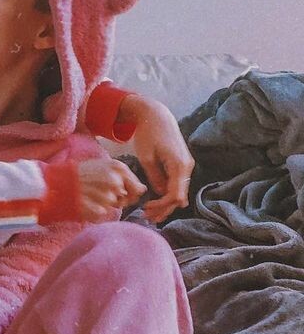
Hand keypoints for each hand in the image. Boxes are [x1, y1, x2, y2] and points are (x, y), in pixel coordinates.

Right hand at [77, 157, 145, 220]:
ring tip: (90, 196)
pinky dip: (96, 212)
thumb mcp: (103, 165)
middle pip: (127, 199)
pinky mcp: (99, 210)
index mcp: (118, 168)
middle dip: (118, 199)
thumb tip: (143, 189)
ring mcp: (107, 196)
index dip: (129, 192)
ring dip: (104, 204)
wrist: (57, 183)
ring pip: (114, 206)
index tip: (116, 190)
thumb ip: (125, 176)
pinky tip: (86, 204)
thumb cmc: (80, 174)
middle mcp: (115, 181)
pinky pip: (103, 214)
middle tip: (99, 193)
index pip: (138, 188)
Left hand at [118, 95, 193, 222]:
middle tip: (148, 218)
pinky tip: (158, 202)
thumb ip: (155, 177)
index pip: (175, 194)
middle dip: (164, 209)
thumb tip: (161, 194)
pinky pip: (177, 184)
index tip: (146, 210)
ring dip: (166, 204)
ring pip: (179, 191)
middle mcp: (187, 166)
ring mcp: (186, 165)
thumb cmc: (148, 134)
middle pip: (179, 195)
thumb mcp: (146, 157)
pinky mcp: (181, 164)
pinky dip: (168, 194)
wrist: (156, 116)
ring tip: (151, 214)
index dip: (162, 206)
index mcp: (180, 165)